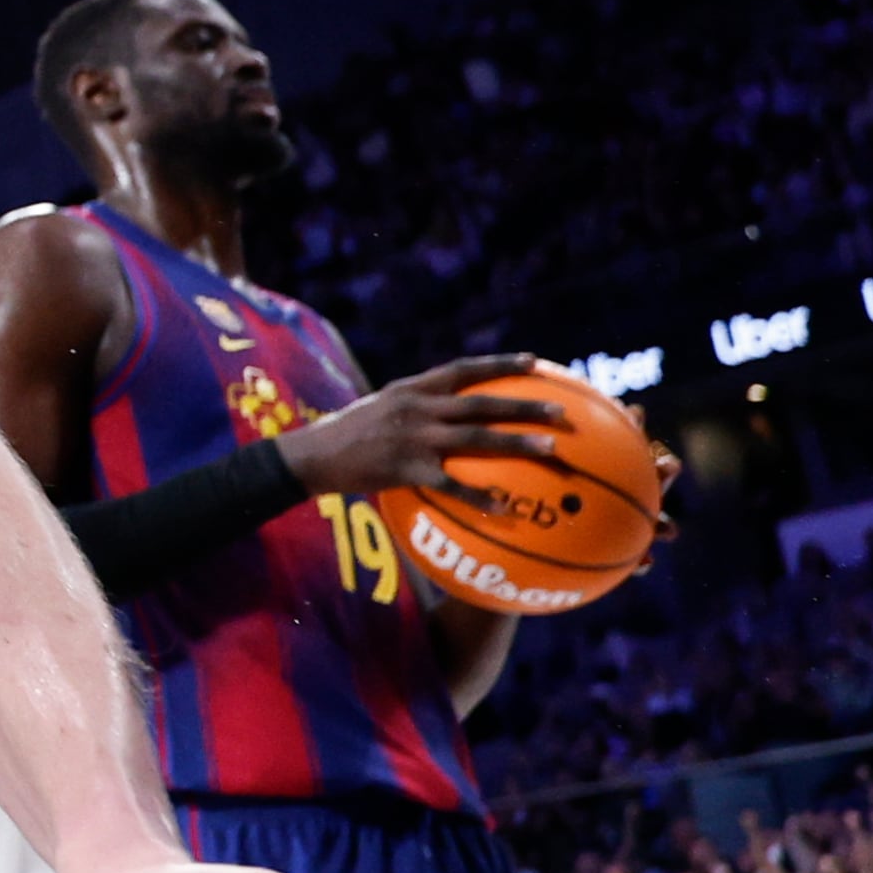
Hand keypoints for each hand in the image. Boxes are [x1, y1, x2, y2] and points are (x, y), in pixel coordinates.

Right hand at [273, 353, 567, 498]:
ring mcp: (413, 439)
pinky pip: (451, 486)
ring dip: (518, 442)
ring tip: (553, 449)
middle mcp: (417, 408)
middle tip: (563, 410)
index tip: (535, 362)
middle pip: (481, 403)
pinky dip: (479, 497)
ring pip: (476, 438)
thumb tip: (446, 412)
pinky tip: (504, 510)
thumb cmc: (344, 434)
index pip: (463, 369)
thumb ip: (414, 406)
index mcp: (412, 389)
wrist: (309, 456)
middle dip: (525, 404)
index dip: (500, 364)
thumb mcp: (379, 407)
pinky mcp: (405, 469)